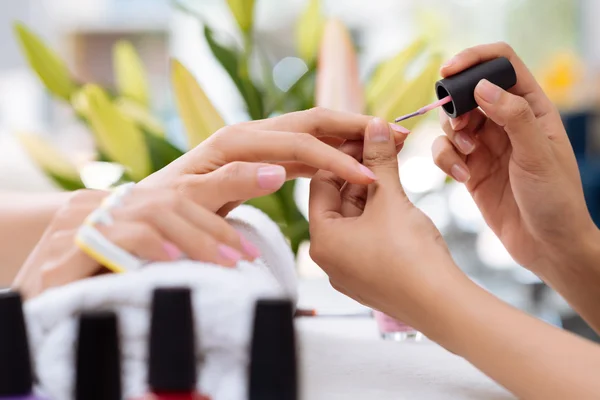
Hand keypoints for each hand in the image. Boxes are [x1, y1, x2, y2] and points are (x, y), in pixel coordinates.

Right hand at [13, 187, 260, 298]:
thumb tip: (220, 255)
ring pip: (155, 212)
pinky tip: (175, 261)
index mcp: (120, 205)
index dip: (219, 213)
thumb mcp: (132, 264)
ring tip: (227, 263)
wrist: (28, 308)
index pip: (178, 195)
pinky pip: (122, 235)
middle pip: (172, 199)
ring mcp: (82, 221)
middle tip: (246, 256)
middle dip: (216, 228)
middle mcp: (100, 204)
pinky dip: (154, 246)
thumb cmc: (86, 290)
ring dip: (198, 239)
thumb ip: (165, 249)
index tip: (248, 243)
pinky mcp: (68, 246)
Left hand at [140, 107, 408, 214]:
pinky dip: (330, 151)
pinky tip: (349, 161)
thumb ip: (233, 181)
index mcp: (238, 141)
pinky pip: (304, 148)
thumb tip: (276, 170)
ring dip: (348, 136)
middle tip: (396, 135)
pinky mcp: (262, 156)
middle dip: (356, 128)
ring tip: (384, 144)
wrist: (152, 208)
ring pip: (313, 130)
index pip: (301, 143)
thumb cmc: (170, 206)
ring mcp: (258, 143)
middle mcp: (250, 134)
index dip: (337, 158)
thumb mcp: (194, 197)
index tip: (369, 176)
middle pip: (314, 121)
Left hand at [308, 118, 461, 326]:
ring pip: (355, 219)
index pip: (321, 183)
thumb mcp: (391, 199)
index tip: (365, 136)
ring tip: (393, 166)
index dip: (344, 155)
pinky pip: (367, 237)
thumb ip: (380, 160)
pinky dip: (379, 215)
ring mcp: (349, 270)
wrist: (442, 305)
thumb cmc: (411, 255)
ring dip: (373, 192)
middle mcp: (329, 258)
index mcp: (322, 239)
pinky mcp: (369, 277)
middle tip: (383, 146)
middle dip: (361, 172)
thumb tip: (375, 126)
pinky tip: (397, 197)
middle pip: (338, 201)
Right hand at [432, 42, 597, 273]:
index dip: (475, 60)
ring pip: (452, 123)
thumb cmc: (555, 200)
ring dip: (451, 137)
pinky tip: (461, 177)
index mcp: (532, 108)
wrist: (547, 246)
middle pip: (468, 93)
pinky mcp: (470, 168)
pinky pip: (446, 151)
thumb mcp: (537, 155)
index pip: (502, 65)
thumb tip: (482, 86)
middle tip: (461, 127)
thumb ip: (513, 116)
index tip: (449, 71)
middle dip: (456, 107)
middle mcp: (507, 122)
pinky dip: (445, 160)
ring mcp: (486, 145)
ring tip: (468, 157)